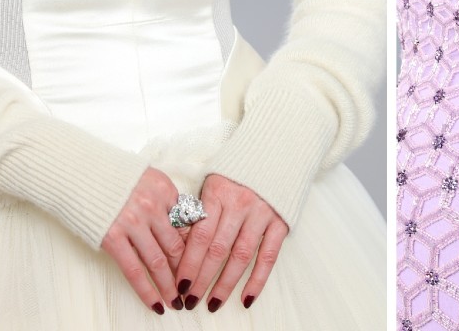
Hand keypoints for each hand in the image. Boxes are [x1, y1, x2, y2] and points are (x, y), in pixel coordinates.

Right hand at [100, 166, 186, 313]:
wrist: (77, 172)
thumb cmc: (115, 177)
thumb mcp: (149, 180)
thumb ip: (167, 202)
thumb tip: (185, 229)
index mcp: (165, 190)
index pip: (188, 224)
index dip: (195, 248)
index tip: (199, 263)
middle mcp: (152, 206)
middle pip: (176, 245)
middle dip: (186, 270)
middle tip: (193, 288)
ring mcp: (133, 223)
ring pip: (158, 261)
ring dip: (170, 285)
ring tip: (177, 301)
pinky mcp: (112, 238)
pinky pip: (134, 270)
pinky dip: (146, 290)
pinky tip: (155, 303)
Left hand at [172, 172, 289, 311]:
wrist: (276, 154)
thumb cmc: (236, 174)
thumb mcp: (212, 185)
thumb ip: (198, 212)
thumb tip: (178, 248)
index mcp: (218, 194)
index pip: (199, 235)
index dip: (188, 263)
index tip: (178, 284)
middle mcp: (240, 204)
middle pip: (217, 249)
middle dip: (201, 278)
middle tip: (190, 300)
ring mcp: (262, 213)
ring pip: (240, 256)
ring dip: (225, 284)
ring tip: (212, 304)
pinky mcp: (280, 222)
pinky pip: (268, 256)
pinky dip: (258, 280)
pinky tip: (246, 298)